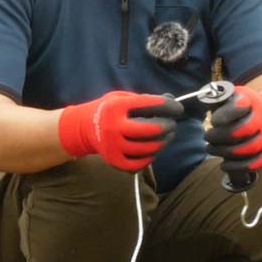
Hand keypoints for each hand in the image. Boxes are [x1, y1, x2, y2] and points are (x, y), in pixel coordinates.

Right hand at [58, 91, 182, 171]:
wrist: (84, 128)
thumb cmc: (109, 110)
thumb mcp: (122, 97)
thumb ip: (144, 99)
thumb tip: (171, 99)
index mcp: (116, 107)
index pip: (149, 104)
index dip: (168, 106)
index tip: (177, 108)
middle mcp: (113, 127)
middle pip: (151, 129)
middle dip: (168, 126)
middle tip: (172, 124)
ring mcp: (113, 146)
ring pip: (148, 148)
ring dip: (163, 142)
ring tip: (167, 136)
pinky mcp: (114, 161)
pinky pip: (139, 164)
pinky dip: (150, 157)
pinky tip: (154, 149)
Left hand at [204, 85, 261, 170]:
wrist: (257, 115)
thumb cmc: (234, 106)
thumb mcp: (226, 97)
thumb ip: (215, 98)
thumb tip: (204, 99)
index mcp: (249, 101)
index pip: (240, 105)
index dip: (226, 114)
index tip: (214, 121)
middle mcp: (261, 119)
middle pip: (244, 129)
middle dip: (220, 135)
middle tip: (207, 136)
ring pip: (250, 148)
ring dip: (225, 151)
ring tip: (210, 148)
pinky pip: (256, 163)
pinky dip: (238, 167)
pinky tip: (224, 164)